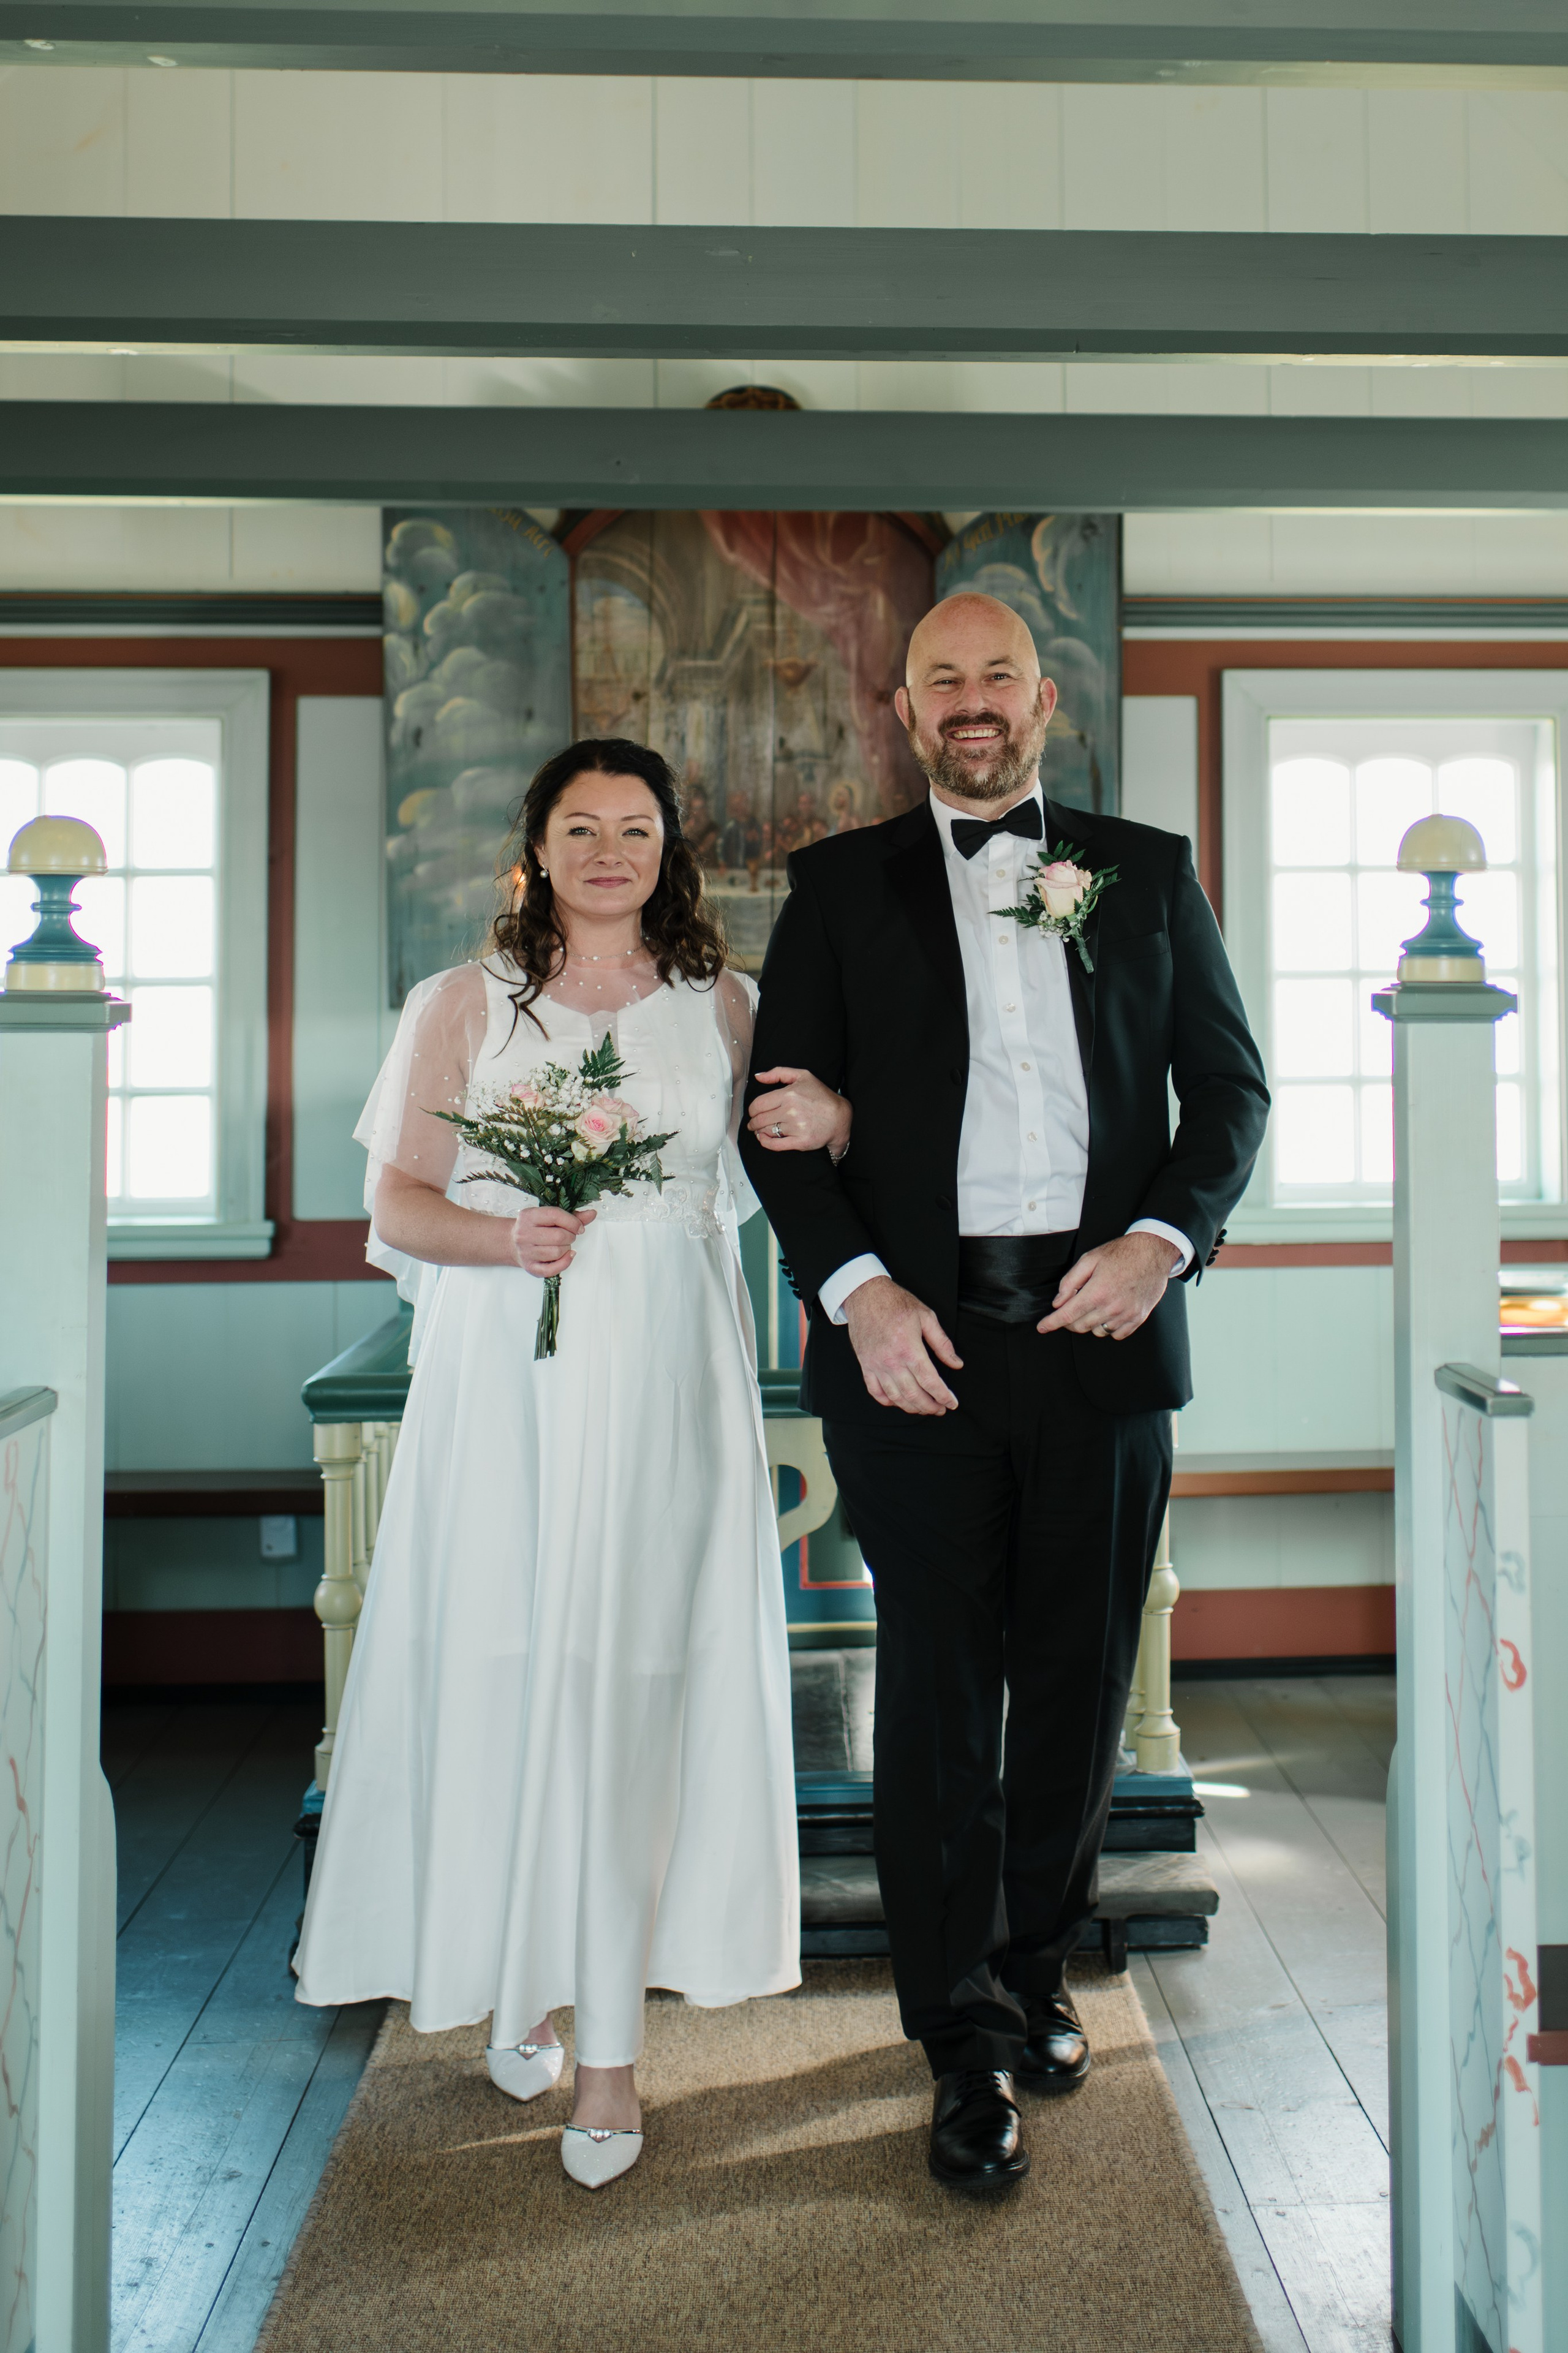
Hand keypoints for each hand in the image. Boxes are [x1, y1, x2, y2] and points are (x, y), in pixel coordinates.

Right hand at [510, 1204, 593, 1276]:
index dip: (573, 1222)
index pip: (555, 1215)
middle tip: (569, 1236)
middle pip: (558, 1236)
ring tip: (563, 1245)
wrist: (511, 1242)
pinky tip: (567, 1256)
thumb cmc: (533, 1228)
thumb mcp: (548, 1217)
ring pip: (557, 1252)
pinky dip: (564, 1263)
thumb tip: (592, 1214)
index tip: (579, 1227)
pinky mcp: (530, 1267)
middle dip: (570, 1236)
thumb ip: (571, 1216)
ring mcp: (526, 1252)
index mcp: (529, 1216)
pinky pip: (552, 1269)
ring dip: (566, 1249)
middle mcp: (524, 1234)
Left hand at [748, 1066, 851, 1157]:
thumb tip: (758, 1077)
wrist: (840, 1117)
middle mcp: (791, 1111)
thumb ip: (778, 1073)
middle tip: (753, 1123)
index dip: (751, 1110)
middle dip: (753, 1122)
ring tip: (760, 1130)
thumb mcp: (803, 1076)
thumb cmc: (820, 1095)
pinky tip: (763, 1139)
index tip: (753, 1112)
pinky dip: (765, 1143)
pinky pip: (775, 1145)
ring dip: (759, 1131)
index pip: (758, 1104)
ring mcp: (796, 1128)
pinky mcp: (801, 1142)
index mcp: (789, 1094)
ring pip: (766, 1131)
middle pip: (759, 1119)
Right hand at [844, 1276, 962, 1415]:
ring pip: (896, 1397)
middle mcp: (892, 1360)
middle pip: (914, 1394)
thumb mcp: (926, 1317)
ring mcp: (876, 1365)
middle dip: (930, 1406)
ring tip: (924, 1408)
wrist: (865, 1295)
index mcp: (909, 1348)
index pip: (930, 1381)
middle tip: (940, 1409)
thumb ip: (942, 1343)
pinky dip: (888, 1401)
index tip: (952, 1403)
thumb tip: (956, 1363)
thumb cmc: (895, 1303)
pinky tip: (899, 1401)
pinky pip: (876, 1391)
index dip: (943, 1396)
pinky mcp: (866, 1365)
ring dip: (912, 1407)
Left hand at [1036, 1232, 1180, 1340]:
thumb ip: (1070, 1281)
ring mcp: (1126, 1315)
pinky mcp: (1138, 1318)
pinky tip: (1109, 1312)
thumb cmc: (1121, 1253)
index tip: (1042, 1327)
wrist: (1153, 1252)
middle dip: (1070, 1320)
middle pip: (1080, 1326)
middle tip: (1071, 1308)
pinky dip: (1108, 1328)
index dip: (1051, 1323)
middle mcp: (1111, 1307)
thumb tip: (1058, 1302)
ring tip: (1095, 1305)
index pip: (1067, 1316)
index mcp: (1096, 1292)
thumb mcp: (1090, 1259)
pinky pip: (1116, 1334)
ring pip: (1097, 1332)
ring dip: (1090, 1322)